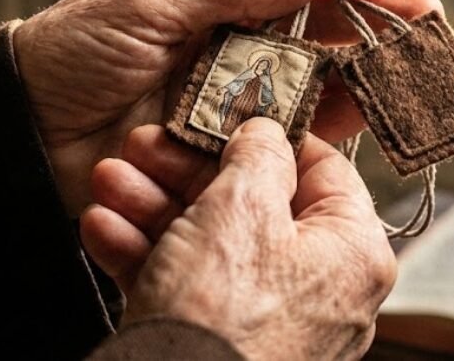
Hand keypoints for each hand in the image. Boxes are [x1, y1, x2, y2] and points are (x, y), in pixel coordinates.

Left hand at [13, 0, 439, 214]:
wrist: (23, 130)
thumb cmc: (71, 49)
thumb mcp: (147, 0)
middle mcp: (230, 38)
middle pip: (315, 24)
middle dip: (370, 18)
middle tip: (424, 14)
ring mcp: (233, 93)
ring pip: (314, 78)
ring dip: (366, 70)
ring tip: (416, 62)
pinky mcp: (229, 144)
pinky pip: (289, 132)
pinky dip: (332, 124)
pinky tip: (373, 114)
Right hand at [82, 118, 396, 359]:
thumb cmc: (223, 317)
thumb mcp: (241, 206)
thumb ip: (258, 153)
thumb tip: (266, 130)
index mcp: (353, 251)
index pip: (324, 170)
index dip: (271, 135)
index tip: (226, 115)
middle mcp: (322, 289)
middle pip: (255, 204)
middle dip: (187, 171)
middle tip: (144, 146)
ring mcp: (271, 323)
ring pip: (212, 243)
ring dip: (153, 206)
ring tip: (107, 181)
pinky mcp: (221, 346)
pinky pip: (188, 287)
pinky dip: (145, 256)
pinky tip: (101, 229)